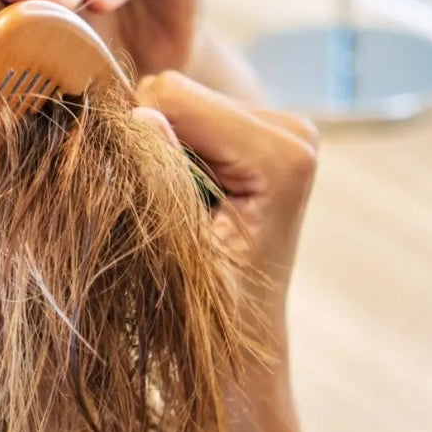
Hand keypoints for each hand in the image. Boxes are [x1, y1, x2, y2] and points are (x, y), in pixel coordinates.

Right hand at [133, 71, 319, 337]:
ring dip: (162, 145)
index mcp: (282, 157)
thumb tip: (139, 113)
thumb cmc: (215, 315)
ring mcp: (282, 127)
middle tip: (163, 205)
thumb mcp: (182, 254)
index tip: (141, 195)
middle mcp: (293, 130)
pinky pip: (189, 111)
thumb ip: (164, 181)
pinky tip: (190, 193)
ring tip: (179, 204)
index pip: (173, 96)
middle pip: (177, 90)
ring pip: (177, 97)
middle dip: (153, 140)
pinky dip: (174, 145)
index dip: (137, 137)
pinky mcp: (263, 130)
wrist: (247, 341)